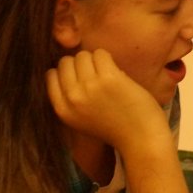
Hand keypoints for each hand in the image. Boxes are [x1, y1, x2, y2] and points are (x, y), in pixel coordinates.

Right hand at [46, 49, 168, 151]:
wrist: (141, 138)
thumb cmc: (114, 128)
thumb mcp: (81, 119)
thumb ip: (71, 98)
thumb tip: (70, 67)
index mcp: (62, 109)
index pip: (51, 75)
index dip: (66, 72)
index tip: (80, 76)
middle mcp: (72, 97)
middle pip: (66, 62)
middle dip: (80, 64)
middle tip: (95, 74)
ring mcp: (89, 86)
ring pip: (83, 55)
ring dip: (95, 60)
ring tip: (107, 74)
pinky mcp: (109, 78)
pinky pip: (101, 53)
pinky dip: (108, 58)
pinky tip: (116, 72)